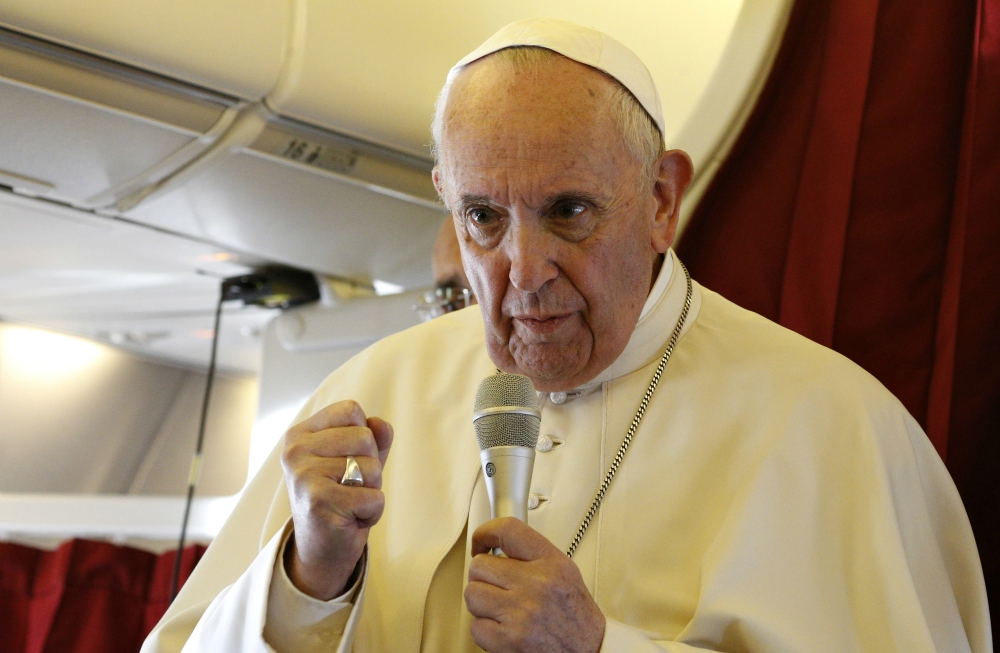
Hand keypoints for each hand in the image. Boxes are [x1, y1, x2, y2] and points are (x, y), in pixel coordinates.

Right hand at [280, 400, 392, 599]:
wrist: (322, 548)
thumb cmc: (342, 497)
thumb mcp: (359, 459)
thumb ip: (373, 436)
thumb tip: (381, 424)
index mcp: (301, 434)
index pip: (351, 410)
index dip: (364, 435)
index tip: (347, 459)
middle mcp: (295, 451)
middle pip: (364, 437)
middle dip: (370, 466)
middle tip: (350, 487)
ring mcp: (304, 476)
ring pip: (371, 468)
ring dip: (371, 490)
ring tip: (350, 502)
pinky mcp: (319, 502)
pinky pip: (373, 497)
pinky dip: (372, 512)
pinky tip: (350, 519)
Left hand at [465, 518, 604, 652]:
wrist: (590, 652)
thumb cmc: (576, 617)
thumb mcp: (565, 573)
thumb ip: (533, 556)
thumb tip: (497, 546)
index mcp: (551, 564)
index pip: (508, 530)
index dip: (486, 533)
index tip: (480, 542)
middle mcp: (536, 585)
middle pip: (480, 565)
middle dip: (483, 577)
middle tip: (496, 586)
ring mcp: (520, 613)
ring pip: (472, 594)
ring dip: (482, 604)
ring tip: (501, 609)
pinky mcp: (507, 640)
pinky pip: (475, 626)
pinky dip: (485, 630)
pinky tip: (504, 629)